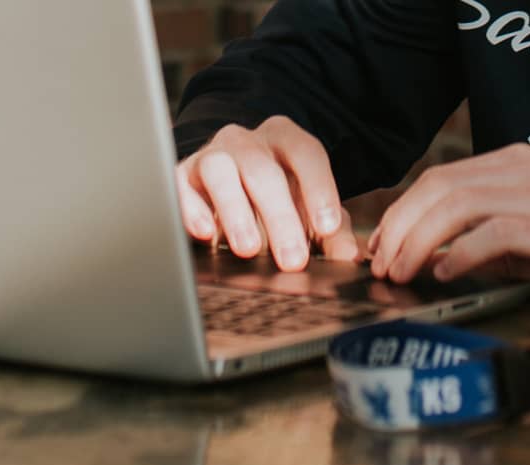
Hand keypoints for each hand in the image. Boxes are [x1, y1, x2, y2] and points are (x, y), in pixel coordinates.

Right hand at [176, 116, 360, 271]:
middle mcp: (248, 142)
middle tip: (293, 260)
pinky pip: (181, 186)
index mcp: (286, 140)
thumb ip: (332, 230)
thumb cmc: (278, 195)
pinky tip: (206, 234)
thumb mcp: (309, 208)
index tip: (328, 227)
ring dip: (235, 211)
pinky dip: (192, 209)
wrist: (230, 179)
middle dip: (280, 217)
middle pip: (263, 171)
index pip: (306, 154)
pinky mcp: (183, 175)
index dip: (319, 189)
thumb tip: (348, 256)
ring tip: (248, 249)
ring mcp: (212, 155)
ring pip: (220, 170)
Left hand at [368, 144, 529, 314]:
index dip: (400, 213)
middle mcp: (525, 171)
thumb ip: (473, 237)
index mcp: (513, 165)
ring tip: (404, 272)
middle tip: (382, 265)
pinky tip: (446, 274)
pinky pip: (494, 232)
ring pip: (459, 206)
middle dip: (401, 228)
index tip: (378, 248)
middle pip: (440, 188)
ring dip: (421, 242)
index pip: (438, 179)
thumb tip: (418, 254)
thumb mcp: (518, 243)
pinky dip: (462, 253)